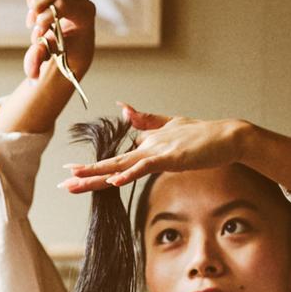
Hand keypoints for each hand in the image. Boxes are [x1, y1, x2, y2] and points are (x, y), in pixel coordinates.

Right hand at [22, 0, 95, 82]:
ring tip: (32, 13)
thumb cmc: (62, 56)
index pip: (63, 4)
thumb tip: (33, 58)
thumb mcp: (51, 62)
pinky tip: (30, 1)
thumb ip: (39, 61)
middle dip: (39, 4)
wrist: (68, 48)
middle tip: (32, 23)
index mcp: (85, 15)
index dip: (45, 17)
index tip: (37, 35)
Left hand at [60, 106, 249, 191]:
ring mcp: (158, 152)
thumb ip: (146, 120)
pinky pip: (146, 167)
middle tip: (61, 183)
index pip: (113, 162)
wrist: (229, 136)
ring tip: (76, 181)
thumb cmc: (202, 136)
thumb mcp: (170, 126)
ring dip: (98, 174)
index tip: (69, 177)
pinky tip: (115, 180)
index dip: (91, 170)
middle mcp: (147, 148)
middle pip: (110, 165)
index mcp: (145, 146)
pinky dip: (131, 173)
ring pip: (122, 165)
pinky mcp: (171, 157)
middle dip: (85, 175)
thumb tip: (125, 108)